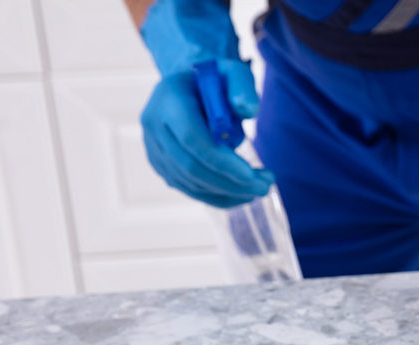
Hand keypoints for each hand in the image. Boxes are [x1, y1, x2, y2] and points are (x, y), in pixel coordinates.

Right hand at [141, 65, 273, 206]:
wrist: (190, 89)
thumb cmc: (217, 82)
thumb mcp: (234, 73)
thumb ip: (243, 87)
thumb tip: (248, 108)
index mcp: (169, 98)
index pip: (192, 138)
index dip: (222, 162)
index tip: (252, 176)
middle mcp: (154, 124)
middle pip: (190, 166)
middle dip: (230, 182)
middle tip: (265, 187)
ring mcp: (153, 148)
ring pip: (190, 183)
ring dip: (229, 191)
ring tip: (260, 187)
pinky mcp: (161, 165)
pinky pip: (189, 189)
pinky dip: (218, 196)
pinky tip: (243, 193)